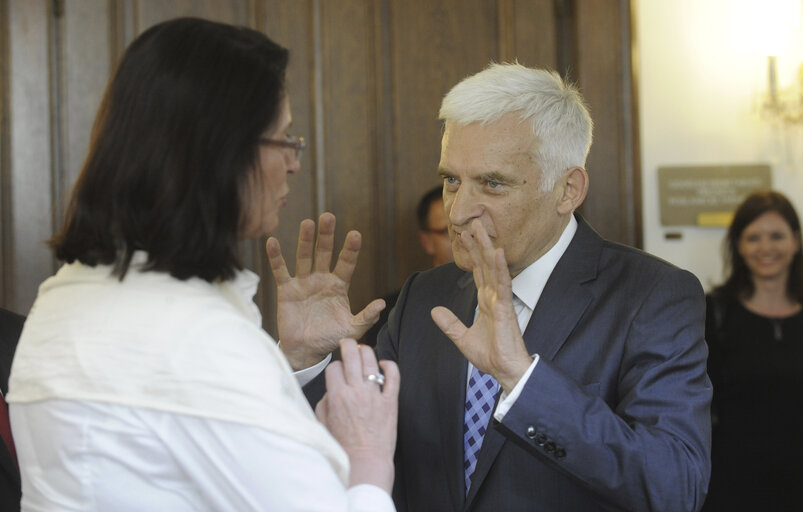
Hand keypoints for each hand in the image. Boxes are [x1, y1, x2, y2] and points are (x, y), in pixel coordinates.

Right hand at [267, 213, 385, 369]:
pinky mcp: (286, 290)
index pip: (346, 263)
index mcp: (339, 285)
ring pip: (304, 257)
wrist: (306, 351)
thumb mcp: (351, 329)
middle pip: (324, 252)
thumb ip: (366, 317)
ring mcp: (303, 283)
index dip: (350, 249)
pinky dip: (276, 257)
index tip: (355, 234)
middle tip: (328, 216)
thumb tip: (382, 304)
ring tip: (307, 223)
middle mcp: (321, 279)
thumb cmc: (330, 338)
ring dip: (305, 240)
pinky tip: (272, 242)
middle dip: (326, 235)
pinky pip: (281, 271)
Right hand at [315, 339, 399, 491]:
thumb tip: (331, 390)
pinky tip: (385, 364)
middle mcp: (356, 392)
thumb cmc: (343, 447)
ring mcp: (375, 396)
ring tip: (363, 349)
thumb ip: (324, 403)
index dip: (334, 366)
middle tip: (347, 343)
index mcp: (337, 397)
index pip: (334, 368)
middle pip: (351, 357)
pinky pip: (393, 377)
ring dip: (366, 351)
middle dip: (348, 345)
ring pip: (371, 362)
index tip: (336, 370)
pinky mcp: (391, 402)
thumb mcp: (324, 425)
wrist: (365, 461)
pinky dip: (390, 366)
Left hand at [430, 220, 531, 392]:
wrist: (505, 371)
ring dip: (487, 248)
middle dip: (479, 244)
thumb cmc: (491, 356)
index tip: (464, 237)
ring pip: (493, 269)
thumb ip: (450, 324)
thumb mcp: (462, 339)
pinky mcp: (506, 310)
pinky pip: (502, 285)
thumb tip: (434, 311)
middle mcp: (494, 298)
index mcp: (485, 303)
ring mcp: (500, 302)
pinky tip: (497, 253)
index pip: (477, 273)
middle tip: (473, 222)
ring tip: (482, 229)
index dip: (471, 254)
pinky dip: (499, 269)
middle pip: (485, 265)